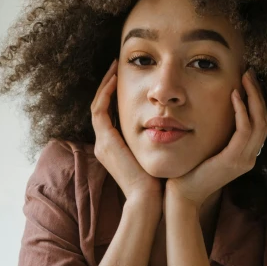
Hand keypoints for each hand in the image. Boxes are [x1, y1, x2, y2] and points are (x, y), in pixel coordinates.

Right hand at [91, 59, 163, 207]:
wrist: (148, 198)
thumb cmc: (157, 181)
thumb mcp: (154, 155)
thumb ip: (155, 140)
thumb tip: (169, 126)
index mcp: (112, 148)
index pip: (108, 115)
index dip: (113, 95)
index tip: (123, 78)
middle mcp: (103, 144)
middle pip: (99, 107)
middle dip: (107, 85)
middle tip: (115, 66)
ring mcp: (102, 143)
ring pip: (97, 105)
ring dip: (105, 85)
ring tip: (115, 68)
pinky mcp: (105, 142)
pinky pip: (100, 110)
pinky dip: (106, 94)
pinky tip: (117, 80)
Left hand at [164, 67, 266, 210]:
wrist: (183, 194)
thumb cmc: (190, 170)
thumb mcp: (208, 148)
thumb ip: (218, 134)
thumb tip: (215, 110)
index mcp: (246, 154)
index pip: (260, 122)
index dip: (257, 100)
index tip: (248, 80)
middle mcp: (250, 157)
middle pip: (264, 119)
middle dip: (258, 94)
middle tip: (249, 73)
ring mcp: (245, 160)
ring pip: (260, 122)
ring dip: (253, 97)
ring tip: (244, 78)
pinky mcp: (234, 160)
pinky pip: (245, 130)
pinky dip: (242, 111)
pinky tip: (234, 96)